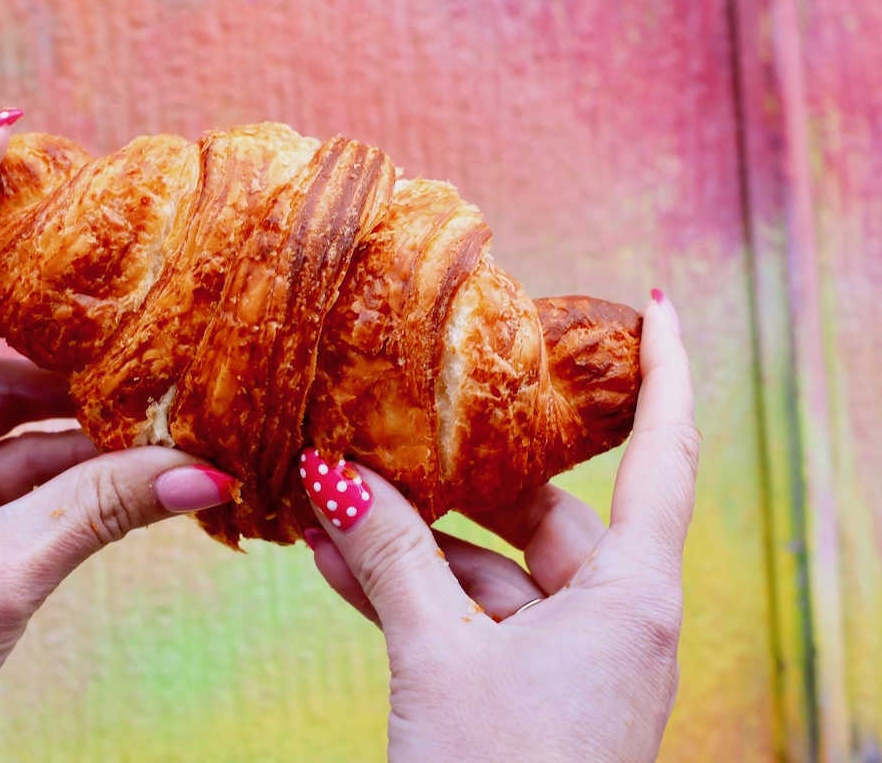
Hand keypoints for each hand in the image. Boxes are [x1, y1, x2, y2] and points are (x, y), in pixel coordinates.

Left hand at [0, 122, 233, 762]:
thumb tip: (206, 473)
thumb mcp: (0, 576)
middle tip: (97, 240)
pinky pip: (12, 452)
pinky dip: (69, 450)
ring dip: (67, 388)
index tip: (2, 145)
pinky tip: (136, 458)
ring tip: (148, 381)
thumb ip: (105, 512)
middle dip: (17, 275)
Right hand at [301, 293, 696, 761]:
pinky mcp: (525, 693)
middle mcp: (611, 619)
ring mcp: (568, 659)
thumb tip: (332, 476)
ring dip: (412, 541)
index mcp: (630, 597)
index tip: (650, 304)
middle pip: (542, 512)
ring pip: (488, 571)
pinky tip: (337, 563)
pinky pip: (466, 619)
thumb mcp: (437, 658)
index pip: (665, 455)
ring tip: (331, 497)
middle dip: (457, 476)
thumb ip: (389, 557)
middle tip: (393, 423)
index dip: (667, 371)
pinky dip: (410, 592)